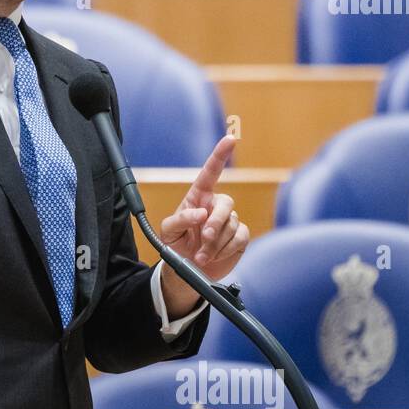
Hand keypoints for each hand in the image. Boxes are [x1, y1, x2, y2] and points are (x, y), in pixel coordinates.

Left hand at [161, 134, 249, 291]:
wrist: (187, 269)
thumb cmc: (176, 245)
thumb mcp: (168, 231)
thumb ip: (180, 219)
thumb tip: (200, 213)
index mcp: (198, 197)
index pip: (210, 173)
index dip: (220, 155)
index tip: (230, 139)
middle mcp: (215, 206)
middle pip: (226, 204)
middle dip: (216, 221)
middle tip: (205, 237)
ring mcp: (229, 221)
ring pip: (231, 225)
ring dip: (215, 244)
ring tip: (201, 255)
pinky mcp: (239, 236)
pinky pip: (240, 238)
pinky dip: (226, 249)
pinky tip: (214, 256)